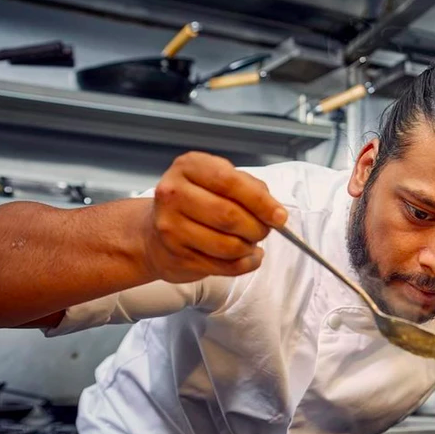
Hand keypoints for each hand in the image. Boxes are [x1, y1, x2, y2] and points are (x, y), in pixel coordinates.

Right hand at [143, 151, 286, 282]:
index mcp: (189, 167)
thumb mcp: (220, 181)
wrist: (154, 234)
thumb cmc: (196, 203)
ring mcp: (171, 227)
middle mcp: (174, 194)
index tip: (280, 216)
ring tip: (250, 242)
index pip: (230, 182)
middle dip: (257, 227)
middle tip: (264, 230)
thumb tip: (275, 212)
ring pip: (228, 245)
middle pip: (229, 215)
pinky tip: (246, 257)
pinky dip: (244, 264)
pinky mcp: (177, 257)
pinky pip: (223, 266)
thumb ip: (250, 189)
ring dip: (249, 247)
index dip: (260, 202)